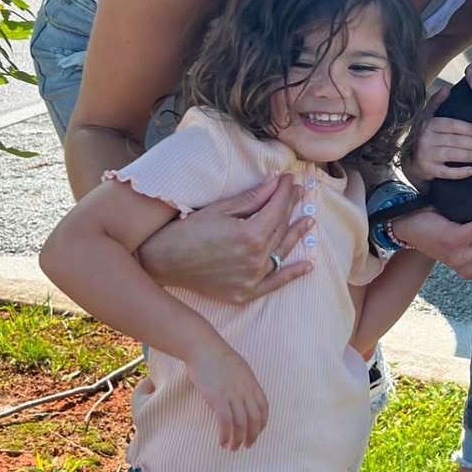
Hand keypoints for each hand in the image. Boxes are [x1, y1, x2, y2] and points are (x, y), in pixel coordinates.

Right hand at [137, 174, 312, 302]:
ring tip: (308, 220)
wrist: (163, 262)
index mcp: (250, 235)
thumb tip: (275, 184)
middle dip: (290, 207)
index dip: (284, 191)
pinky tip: (308, 266)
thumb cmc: (188, 230)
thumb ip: (252, 199)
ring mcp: (252, 278)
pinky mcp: (246, 293)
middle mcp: (256, 259)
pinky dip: (292, 274)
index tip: (288, 178)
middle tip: (297, 192)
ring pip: (281, 251)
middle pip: (280, 228)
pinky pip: (275, 282)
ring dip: (296, 234)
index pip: (276, 208)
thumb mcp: (221, 209)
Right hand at [187, 343, 268, 449]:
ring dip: (238, 439)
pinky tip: (222, 442)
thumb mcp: (238, 368)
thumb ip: (242, 383)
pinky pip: (225, 422)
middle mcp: (245, 389)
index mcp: (251, 382)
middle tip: (247, 445)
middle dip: (253, 435)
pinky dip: (225, 435)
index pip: (264, 407)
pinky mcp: (218, 398)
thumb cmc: (217, 356)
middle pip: (255, 418)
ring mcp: (232, 394)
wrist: (203, 348)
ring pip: (241, 423)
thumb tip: (241, 396)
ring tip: (233, 448)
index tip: (258, 432)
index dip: (262, 422)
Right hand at [402, 86, 471, 187]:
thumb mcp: (426, 117)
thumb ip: (436, 102)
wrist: (409, 159)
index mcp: (429, 124)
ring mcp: (426, 155)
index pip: (452, 125)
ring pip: (451, 155)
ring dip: (470, 155)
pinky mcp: (428, 169)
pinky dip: (459, 173)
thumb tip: (447, 88)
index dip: (469, 128)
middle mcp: (426, 139)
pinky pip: (445, 172)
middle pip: (454, 140)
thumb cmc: (423, 135)